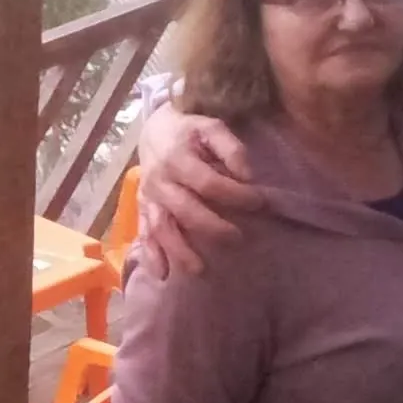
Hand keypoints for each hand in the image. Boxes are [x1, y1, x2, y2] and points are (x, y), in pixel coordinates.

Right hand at [137, 105, 263, 278]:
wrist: (153, 131)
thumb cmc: (188, 131)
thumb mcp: (211, 127)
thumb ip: (231, 148)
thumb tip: (248, 175)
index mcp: (177, 158)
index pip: (209, 183)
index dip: (236, 195)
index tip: (260, 203)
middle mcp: (160, 181)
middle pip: (185, 210)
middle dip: (212, 227)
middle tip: (238, 238)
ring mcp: (149, 198)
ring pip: (161, 227)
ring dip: (178, 251)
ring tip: (199, 270)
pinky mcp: (142, 209)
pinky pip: (144, 234)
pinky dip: (151, 256)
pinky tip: (162, 275)